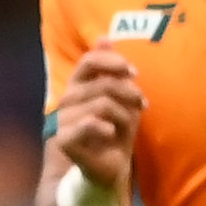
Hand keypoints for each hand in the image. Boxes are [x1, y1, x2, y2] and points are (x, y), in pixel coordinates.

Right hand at [50, 46, 143, 190]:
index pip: (89, 61)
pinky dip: (105, 127)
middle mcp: (67, 99)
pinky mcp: (64, 140)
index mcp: (79, 86)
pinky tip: (111, 134)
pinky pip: (88, 124)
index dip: (112, 63)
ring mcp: (63, 120)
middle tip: (142, 105)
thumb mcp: (122, 99)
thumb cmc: (116, 132)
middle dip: (129, 94)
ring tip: (126, 128)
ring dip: (123, 116)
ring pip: (101, 104)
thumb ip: (112, 71)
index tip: (134, 73)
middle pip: (103, 84)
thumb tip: (105, 37)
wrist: (110, 168)